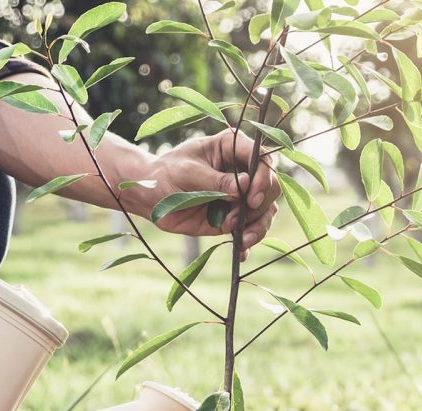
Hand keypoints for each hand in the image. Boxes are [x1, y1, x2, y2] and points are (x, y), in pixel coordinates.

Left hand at [137, 129, 279, 248]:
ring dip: (258, 226)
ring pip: (266, 210)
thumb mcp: (188, 173)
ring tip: (243, 239)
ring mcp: (241, 196)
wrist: (150, 197)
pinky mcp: (235, 217)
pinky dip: (249, 242)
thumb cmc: (166, 174)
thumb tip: (244, 186)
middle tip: (241, 216)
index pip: (262, 160)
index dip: (263, 178)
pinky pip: (251, 229)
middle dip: (261, 204)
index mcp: (232, 148)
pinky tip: (241, 252)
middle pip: (271, 187)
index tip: (251, 198)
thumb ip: (216, 181)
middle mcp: (243, 171)